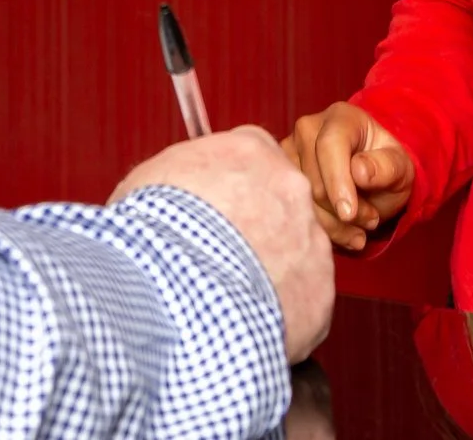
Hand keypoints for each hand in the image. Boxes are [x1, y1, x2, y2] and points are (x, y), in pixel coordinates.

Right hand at [115, 125, 334, 361]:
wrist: (174, 291)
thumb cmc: (154, 231)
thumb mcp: (151, 181)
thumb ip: (182, 178)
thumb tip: (176, 192)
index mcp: (249, 150)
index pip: (251, 157)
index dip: (231, 187)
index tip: (214, 210)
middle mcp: (291, 186)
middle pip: (280, 204)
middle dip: (256, 228)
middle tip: (221, 255)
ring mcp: (311, 240)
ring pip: (295, 254)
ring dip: (270, 271)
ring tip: (229, 296)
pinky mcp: (321, 292)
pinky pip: (303, 301)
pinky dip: (279, 313)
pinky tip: (245, 322)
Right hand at [282, 102, 413, 253]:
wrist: (371, 174)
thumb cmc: (385, 167)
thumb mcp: (401, 168)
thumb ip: (386, 168)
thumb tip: (359, 171)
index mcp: (340, 118)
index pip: (329, 146)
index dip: (337, 181)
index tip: (350, 214)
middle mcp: (307, 129)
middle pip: (313, 180)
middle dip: (343, 212)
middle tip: (371, 221)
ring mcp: (288, 151)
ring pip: (301, 199)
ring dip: (333, 225)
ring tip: (360, 231)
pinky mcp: (279, 175)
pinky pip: (294, 209)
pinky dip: (321, 229)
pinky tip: (343, 233)